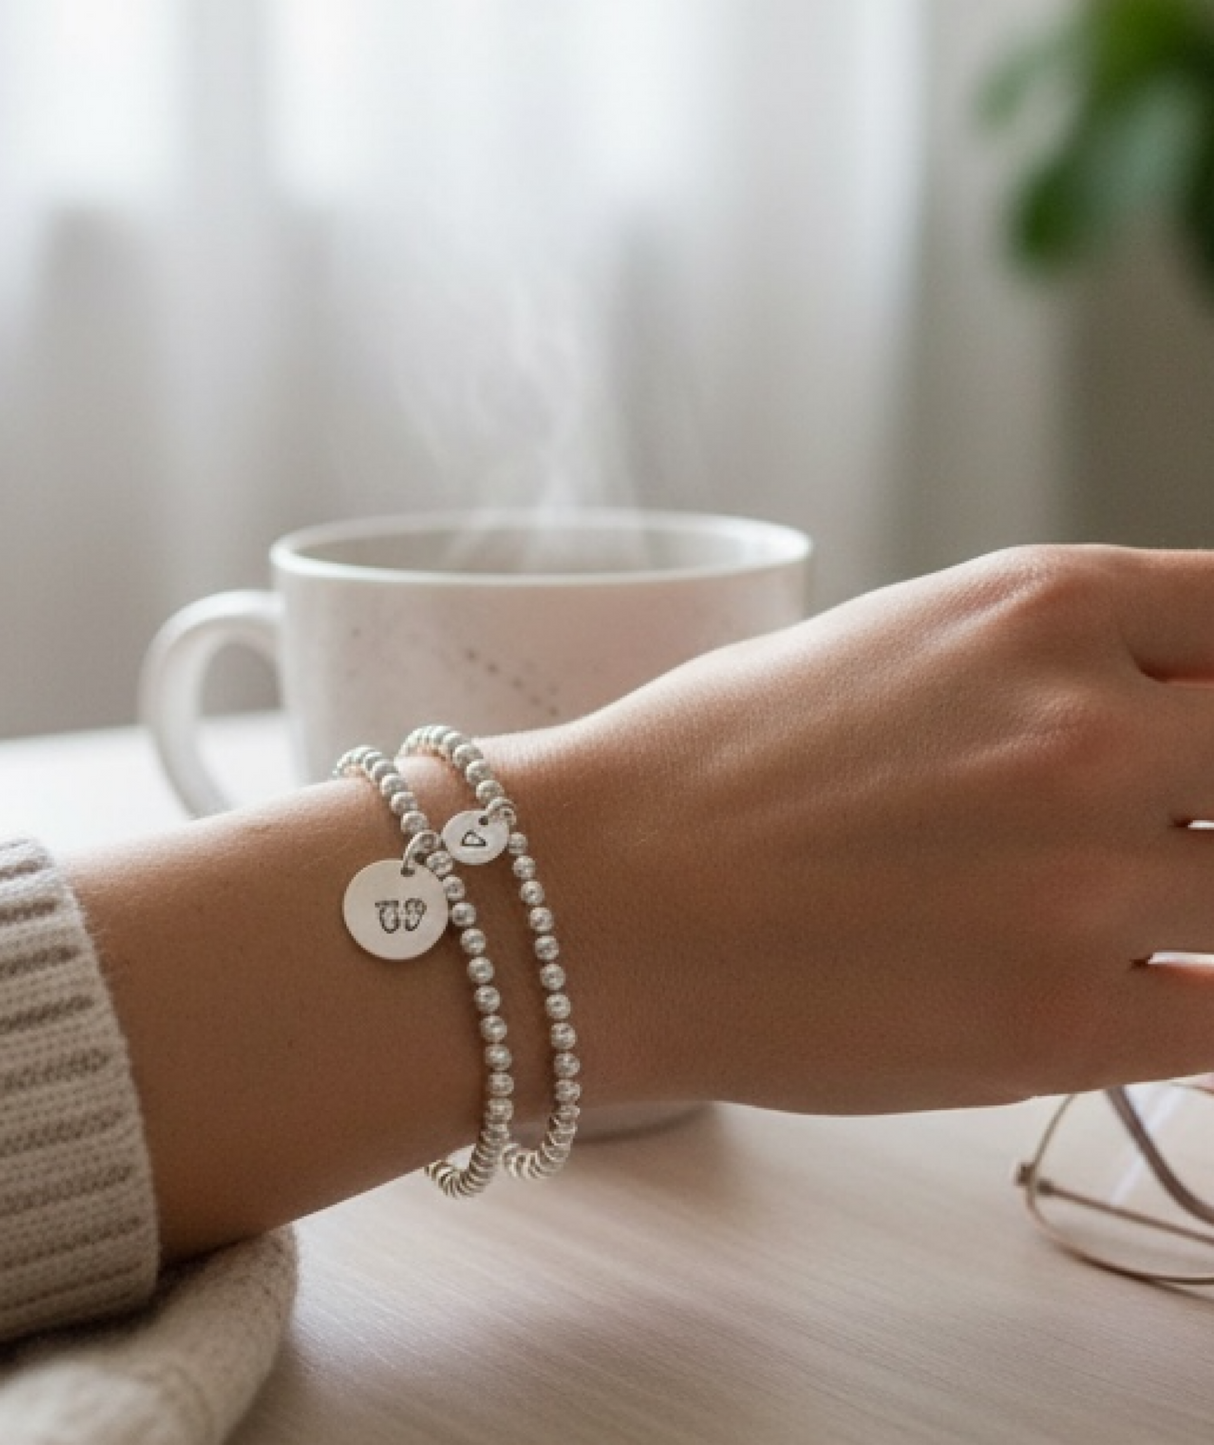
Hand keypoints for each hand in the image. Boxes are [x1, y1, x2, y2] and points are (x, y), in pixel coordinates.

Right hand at [504, 545, 1213, 1113]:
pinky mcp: (1057, 1025)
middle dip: (1213, 797)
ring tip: (1084, 911)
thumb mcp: (894, 646)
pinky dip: (1182, 1004)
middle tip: (1151, 831)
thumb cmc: (705, 769)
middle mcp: (1084, 729)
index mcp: (1039, 606)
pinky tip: (1105, 990)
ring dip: (1193, 906)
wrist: (592, 901)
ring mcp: (1082, 882)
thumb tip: (1167, 702)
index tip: (1213, 731)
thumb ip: (1053, 660)